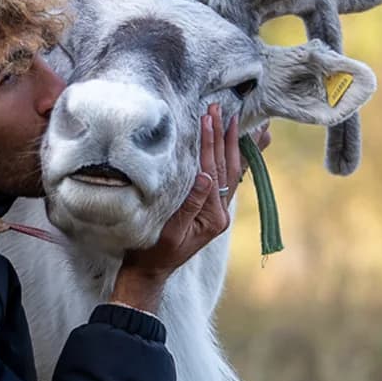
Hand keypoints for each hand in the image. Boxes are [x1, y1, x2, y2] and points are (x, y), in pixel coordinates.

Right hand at [110, 106, 256, 313]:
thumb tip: (205, 176)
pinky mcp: (209, 207)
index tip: (208, 119)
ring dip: (228, 142)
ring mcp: (216, 210)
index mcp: (214, 217)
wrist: (149, 271)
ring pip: (228, 170)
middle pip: (225, 167)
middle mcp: (220, 212)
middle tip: (220, 109)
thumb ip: (190, 205)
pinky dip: (228, 156)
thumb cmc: (153, 253)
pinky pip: (223, 177)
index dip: (210, 144)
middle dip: (222, 136)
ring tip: (232, 118)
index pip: (213, 172)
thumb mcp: (171, 231)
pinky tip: (232, 142)